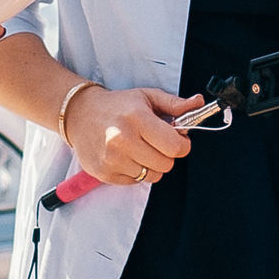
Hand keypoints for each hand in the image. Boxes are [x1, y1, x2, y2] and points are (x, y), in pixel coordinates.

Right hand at [66, 86, 202, 185]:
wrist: (79, 115)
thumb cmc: (118, 106)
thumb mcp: (147, 97)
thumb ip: (175, 104)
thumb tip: (199, 103)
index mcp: (137, 118)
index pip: (176, 147)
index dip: (182, 145)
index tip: (176, 139)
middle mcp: (123, 140)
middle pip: (167, 164)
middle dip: (167, 155)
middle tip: (155, 143)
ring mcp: (112, 159)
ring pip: (153, 176)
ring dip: (152, 165)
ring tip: (140, 149)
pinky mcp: (105, 173)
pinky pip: (135, 182)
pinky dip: (136, 171)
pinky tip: (126, 156)